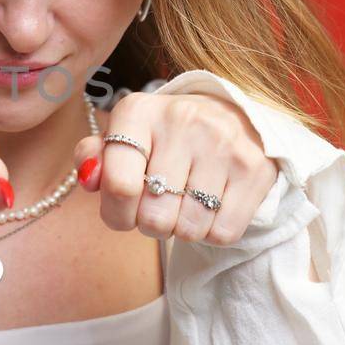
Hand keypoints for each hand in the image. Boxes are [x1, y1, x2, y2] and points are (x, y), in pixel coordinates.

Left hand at [72, 91, 279, 245]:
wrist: (229, 115)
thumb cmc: (162, 137)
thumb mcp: (121, 137)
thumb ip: (93, 157)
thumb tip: (90, 178)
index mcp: (137, 111)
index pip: (119, 185)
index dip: (116, 213)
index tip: (123, 210)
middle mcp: (182, 120)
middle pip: (153, 216)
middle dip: (149, 224)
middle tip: (156, 208)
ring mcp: (223, 144)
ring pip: (189, 229)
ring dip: (181, 230)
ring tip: (183, 205)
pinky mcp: (255, 169)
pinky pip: (222, 233)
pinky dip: (211, 233)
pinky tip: (209, 208)